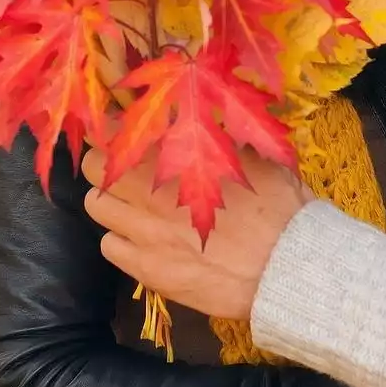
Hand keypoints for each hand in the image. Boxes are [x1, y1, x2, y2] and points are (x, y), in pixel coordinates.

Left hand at [80, 147, 313, 320]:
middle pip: (95, 166)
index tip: (126, 133)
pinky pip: (108, 247)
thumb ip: (224, 137)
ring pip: (96, 206)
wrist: (290, 267)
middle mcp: (152, 190)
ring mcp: (146, 231)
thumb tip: (207, 118)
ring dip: (109, 201)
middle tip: (121, 168)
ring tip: (129, 206)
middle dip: (105, 163)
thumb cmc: (283, 208)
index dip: (118, 130)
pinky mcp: (148, 268)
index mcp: (179, 156)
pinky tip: (141, 241)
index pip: (122, 130)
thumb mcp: (258, 156)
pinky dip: (119, 241)